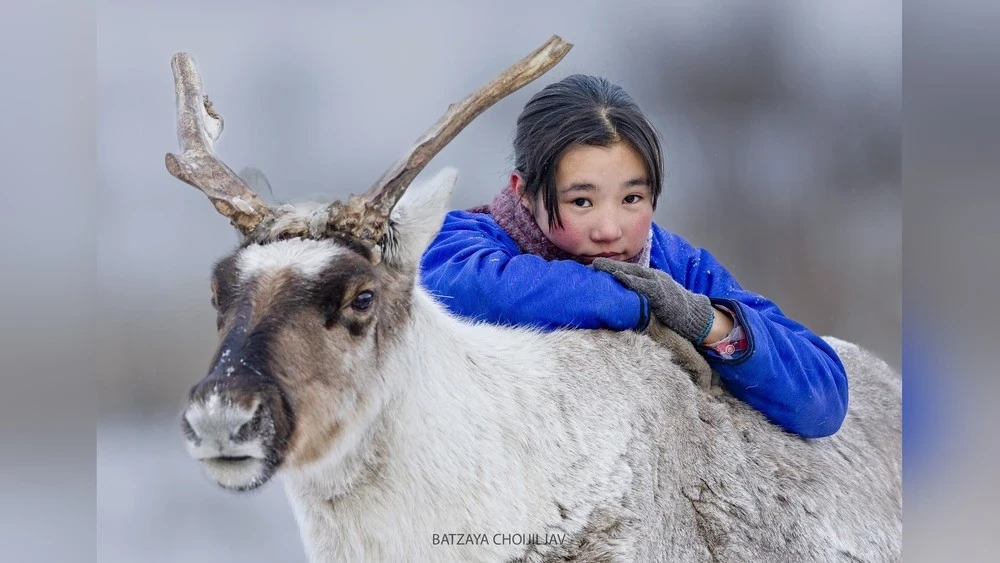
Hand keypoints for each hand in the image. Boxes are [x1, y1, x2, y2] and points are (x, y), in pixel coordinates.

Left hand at [592, 258, 713, 343]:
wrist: (696, 316)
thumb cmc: (676, 310)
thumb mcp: (657, 299)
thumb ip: (643, 296)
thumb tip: (624, 300)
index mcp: (653, 278)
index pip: (630, 270)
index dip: (614, 268)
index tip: (597, 266)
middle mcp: (655, 277)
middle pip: (629, 269)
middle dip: (611, 265)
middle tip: (594, 263)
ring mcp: (659, 284)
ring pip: (634, 274)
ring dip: (616, 270)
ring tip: (600, 267)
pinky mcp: (661, 294)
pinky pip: (644, 286)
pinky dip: (631, 281)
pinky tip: (620, 278)